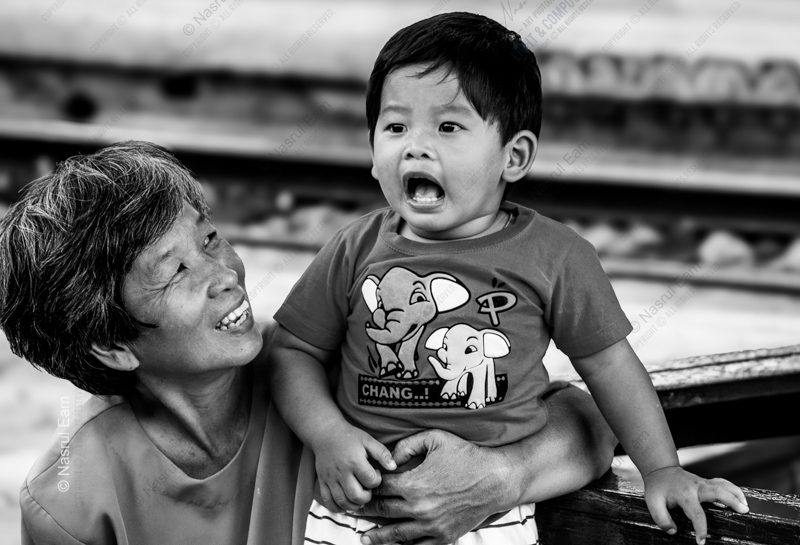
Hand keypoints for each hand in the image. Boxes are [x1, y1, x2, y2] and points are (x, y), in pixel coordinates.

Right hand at [312, 423, 395, 512]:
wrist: (325, 433)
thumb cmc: (349, 437)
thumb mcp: (368, 440)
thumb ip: (382, 453)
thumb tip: (393, 467)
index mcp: (354, 461)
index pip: (370, 481)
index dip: (377, 480)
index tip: (375, 473)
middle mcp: (341, 472)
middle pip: (356, 496)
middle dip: (366, 497)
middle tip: (367, 489)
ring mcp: (330, 478)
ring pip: (342, 502)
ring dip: (354, 505)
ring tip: (358, 497)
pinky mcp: (322, 482)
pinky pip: (328, 502)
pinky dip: (337, 508)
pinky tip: (345, 504)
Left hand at [358, 430, 509, 544]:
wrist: (496, 480)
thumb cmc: (466, 456)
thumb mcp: (435, 439)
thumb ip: (407, 444)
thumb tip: (389, 457)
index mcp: (413, 484)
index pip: (380, 489)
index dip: (367, 487)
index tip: (358, 487)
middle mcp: (419, 508)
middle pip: (383, 512)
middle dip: (365, 511)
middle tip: (351, 511)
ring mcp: (431, 526)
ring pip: (395, 534)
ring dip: (377, 536)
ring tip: (364, 538)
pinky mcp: (444, 537)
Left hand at [643, 465, 748, 543]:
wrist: (660, 471)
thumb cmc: (657, 488)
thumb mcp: (652, 503)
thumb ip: (661, 518)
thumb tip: (673, 531)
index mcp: (684, 494)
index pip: (696, 513)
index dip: (701, 529)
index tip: (701, 541)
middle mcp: (696, 486)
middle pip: (717, 492)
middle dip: (731, 501)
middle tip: (743, 511)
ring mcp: (702, 482)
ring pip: (722, 485)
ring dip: (736, 494)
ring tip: (746, 507)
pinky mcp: (706, 482)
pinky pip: (722, 483)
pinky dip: (733, 488)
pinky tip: (741, 497)